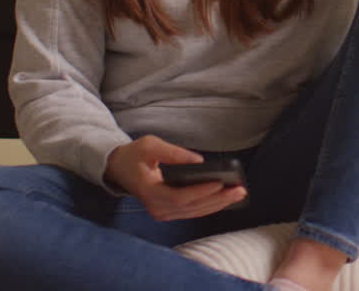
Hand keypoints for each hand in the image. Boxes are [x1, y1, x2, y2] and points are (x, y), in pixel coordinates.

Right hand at [103, 135, 246, 220]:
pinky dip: (210, 206)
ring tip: (238, 194)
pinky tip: (226, 199)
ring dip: (218, 204)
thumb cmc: (134, 155)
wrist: (118, 168)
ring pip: (194, 212)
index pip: (179, 197)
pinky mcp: (168, 211)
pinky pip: (192, 212)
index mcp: (149, 192)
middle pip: (191, 208)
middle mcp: (156, 208)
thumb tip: (198, 161)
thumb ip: (172, 152)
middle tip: (239, 190)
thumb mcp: (150, 145)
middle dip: (218, 199)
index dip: (201, 191)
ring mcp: (161, 212)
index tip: (220, 183)